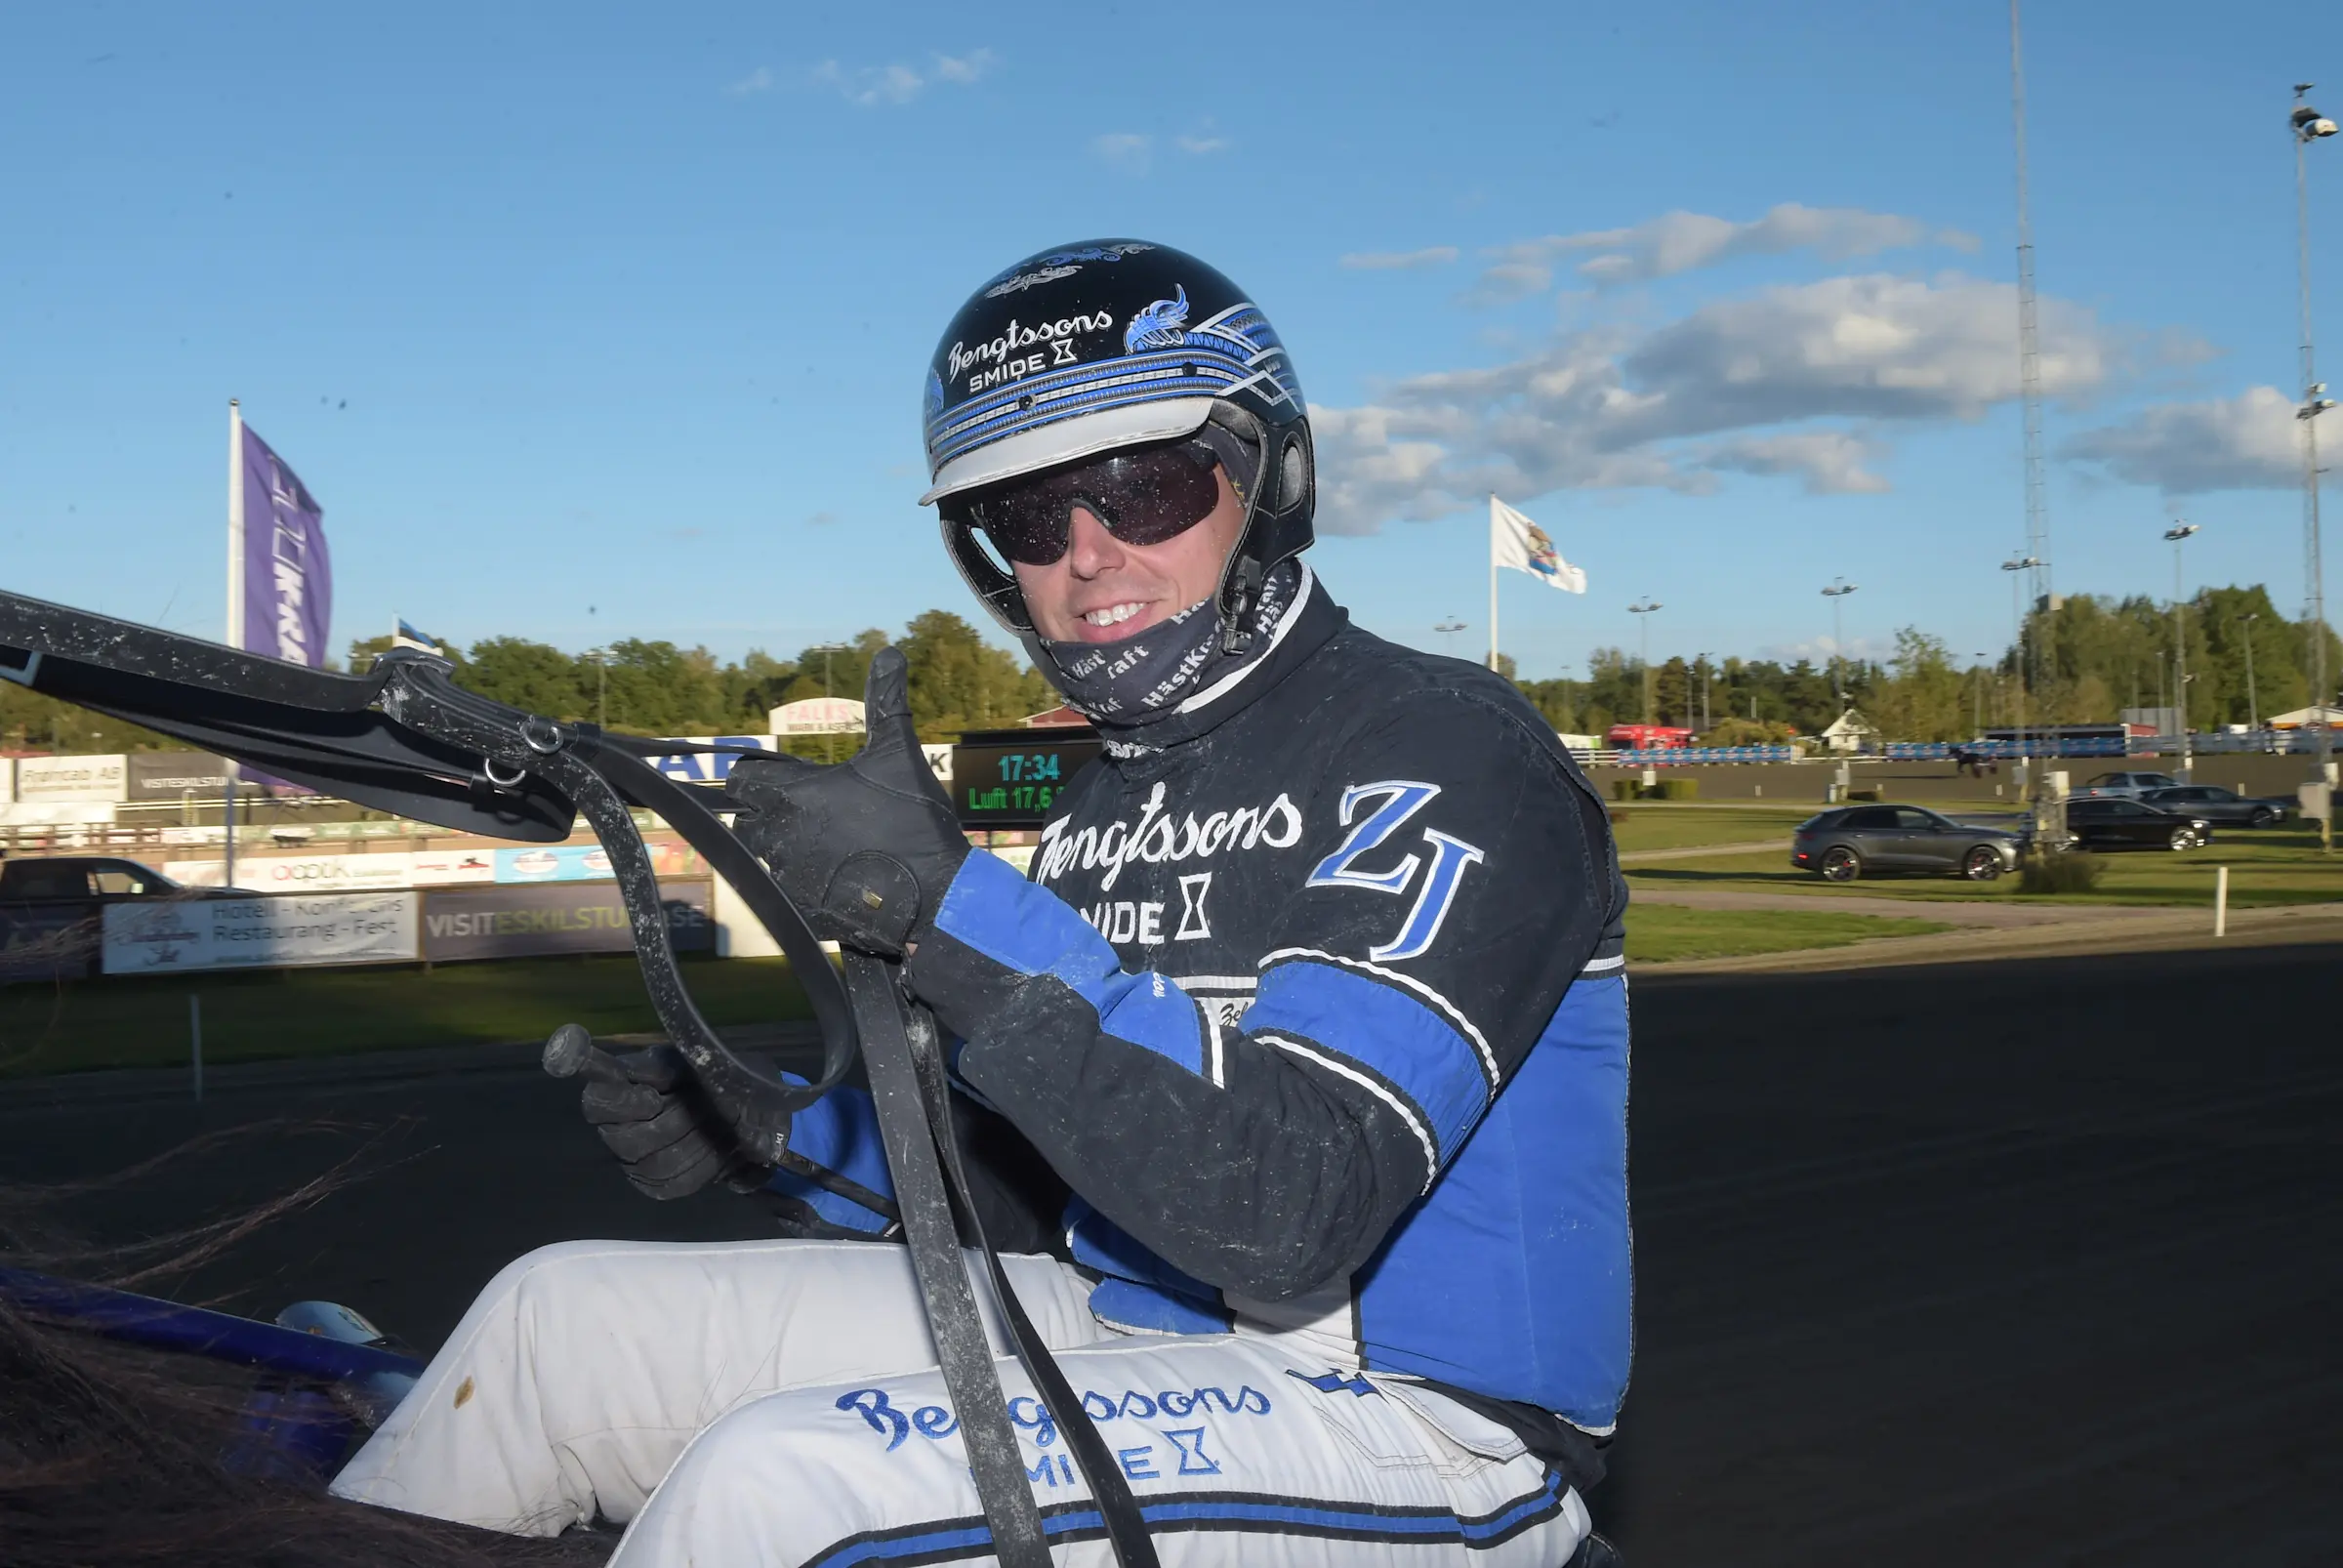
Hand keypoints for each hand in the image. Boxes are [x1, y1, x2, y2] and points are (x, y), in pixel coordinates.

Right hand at [579, 1044, 765, 1199]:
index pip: (596, 1104)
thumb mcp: (678, 1061)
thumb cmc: (693, 1077)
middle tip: (701, 1105)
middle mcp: (615, 1135)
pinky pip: (678, 1182)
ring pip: (657, 1164)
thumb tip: (630, 1071)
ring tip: (715, 1120)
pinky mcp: (659, 1186)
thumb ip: (655, 1067)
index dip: (622, 1104)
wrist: (727, 1106)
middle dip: (670, 1122)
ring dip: (693, 1140)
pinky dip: (705, 1162)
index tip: (653, 1098)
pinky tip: (719, 1143)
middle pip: (626, 1142)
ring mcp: (635, 1166)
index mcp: (612, 1096)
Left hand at [727, 646, 968, 955]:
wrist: (936, 893)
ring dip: (786, 850)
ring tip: (830, 845)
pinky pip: (788, 894)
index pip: (740, 782)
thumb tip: (890, 651)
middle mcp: (780, 835)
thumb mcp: (899, 752)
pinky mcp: (803, 910)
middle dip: (769, 815)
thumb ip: (886, 702)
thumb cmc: (914, 818)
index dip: (758, 779)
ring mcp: (788, 877)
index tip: (782, 781)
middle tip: (810, 813)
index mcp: (794, 794)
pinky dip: (806, 885)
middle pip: (748, 822)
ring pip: (767, 858)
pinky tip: (840, 876)